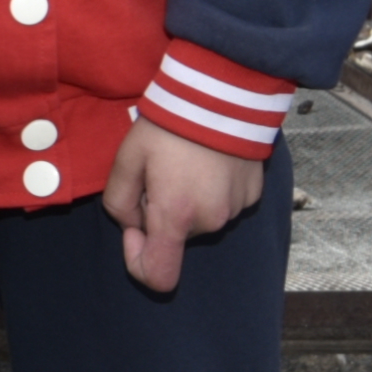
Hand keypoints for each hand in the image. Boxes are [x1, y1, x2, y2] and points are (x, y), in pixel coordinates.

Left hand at [106, 120, 261, 296]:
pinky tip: (206, 161)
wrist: (222, 94)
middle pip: (177, 238)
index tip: (133, 231)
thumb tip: (132, 224)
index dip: (138, 262)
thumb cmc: (169, 125)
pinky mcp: (253, 194)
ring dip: (186, 201)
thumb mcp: (127, 158)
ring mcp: (236, 209)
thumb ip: (118, 201)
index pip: (159, 277)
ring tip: (184, 162)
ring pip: (199, 220)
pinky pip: (222, 205)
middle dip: (161, 213)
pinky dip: (209, 192)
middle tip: (158, 173)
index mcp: (177, 216)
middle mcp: (210, 221)